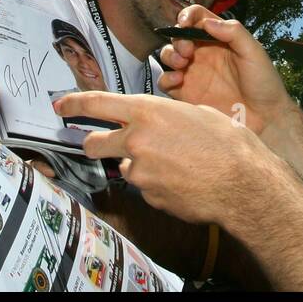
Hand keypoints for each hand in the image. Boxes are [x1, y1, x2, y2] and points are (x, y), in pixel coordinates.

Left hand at [54, 91, 268, 225]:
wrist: (242, 182)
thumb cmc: (226, 141)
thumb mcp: (193, 112)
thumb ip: (163, 117)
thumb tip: (154, 123)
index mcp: (147, 112)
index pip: (97, 104)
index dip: (73, 104)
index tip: (60, 105)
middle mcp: (136, 141)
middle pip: (95, 144)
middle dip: (96, 144)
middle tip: (103, 144)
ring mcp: (140, 172)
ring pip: (127, 167)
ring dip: (141, 166)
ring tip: (175, 165)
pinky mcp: (149, 197)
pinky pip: (147, 187)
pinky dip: (159, 184)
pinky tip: (184, 181)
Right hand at [157, 7, 293, 137]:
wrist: (265, 119)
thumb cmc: (264, 83)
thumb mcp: (254, 52)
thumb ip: (233, 32)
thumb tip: (207, 22)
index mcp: (219, 39)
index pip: (197, 18)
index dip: (187, 15)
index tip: (184, 22)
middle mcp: (203, 53)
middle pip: (179, 36)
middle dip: (178, 38)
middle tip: (187, 50)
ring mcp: (193, 74)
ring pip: (169, 56)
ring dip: (169, 55)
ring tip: (182, 63)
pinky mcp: (186, 94)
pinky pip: (166, 83)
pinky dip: (166, 78)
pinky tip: (177, 80)